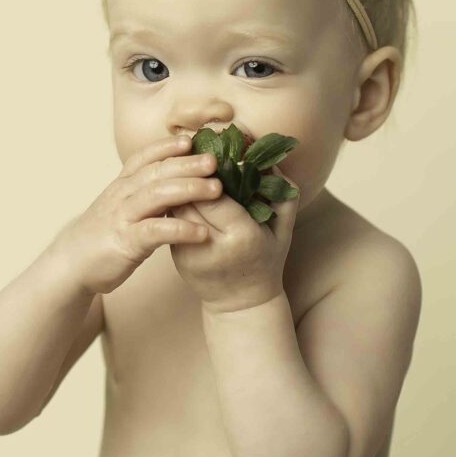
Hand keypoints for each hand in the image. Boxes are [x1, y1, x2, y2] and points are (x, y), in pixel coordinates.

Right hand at [51, 134, 224, 295]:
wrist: (71, 264)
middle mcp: (121, 196)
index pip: (144, 158)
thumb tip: (174, 182)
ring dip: (189, 189)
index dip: (166, 147)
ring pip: (157, 195)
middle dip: (187, 164)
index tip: (190, 139)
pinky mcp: (126, 242)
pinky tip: (202, 233)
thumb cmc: (103, 235)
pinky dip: (181, 229)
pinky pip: (156, 231)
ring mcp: (122, 217)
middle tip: (214, 161)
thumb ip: (143, 194)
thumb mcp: (120, 207)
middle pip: (156, 172)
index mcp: (121, 185)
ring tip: (217, 190)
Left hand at [168, 163, 299, 312]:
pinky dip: (173, 202)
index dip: (208, 174)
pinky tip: (176, 189)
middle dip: (187, 175)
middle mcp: (212, 246)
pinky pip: (171, 220)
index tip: (210, 157)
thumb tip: (271, 162)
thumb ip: (284, 195)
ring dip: (176, 187)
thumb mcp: (283, 230)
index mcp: (241, 236)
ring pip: (175, 208)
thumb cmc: (266, 260)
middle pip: (189, 200)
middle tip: (190, 154)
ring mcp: (189, 254)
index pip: (214, 196)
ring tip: (183, 168)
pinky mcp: (176, 257)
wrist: (240, 303)